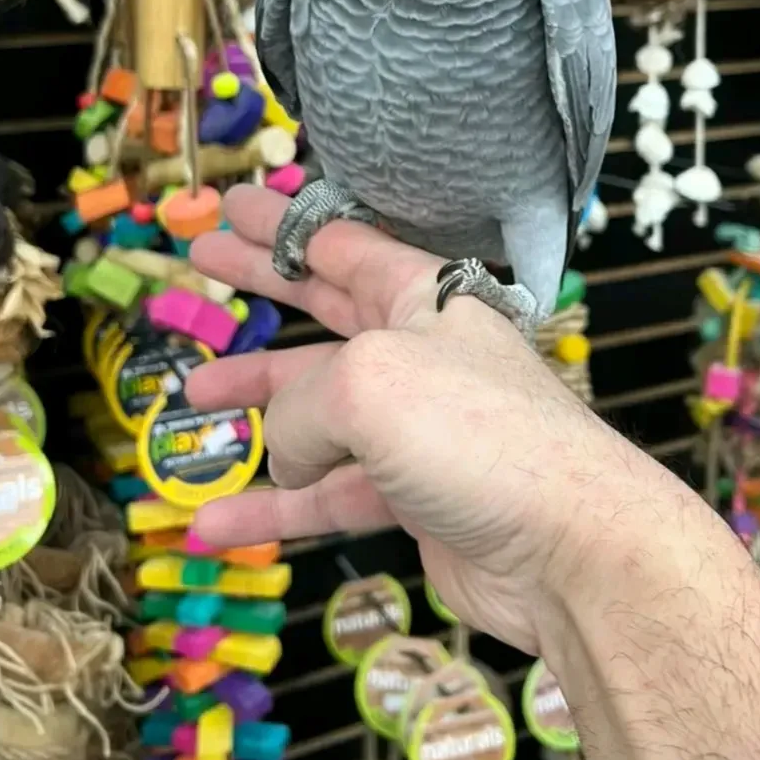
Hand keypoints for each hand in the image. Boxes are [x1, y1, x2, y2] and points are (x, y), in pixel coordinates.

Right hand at [187, 186, 655, 654]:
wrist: (567, 547)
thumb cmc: (475, 435)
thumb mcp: (368, 383)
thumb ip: (301, 405)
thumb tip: (287, 454)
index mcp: (425, 298)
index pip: (343, 247)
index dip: (284, 228)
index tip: (235, 211)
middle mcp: (420, 355)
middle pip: (325, 310)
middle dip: (261, 285)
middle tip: (200, 261)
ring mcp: (417, 430)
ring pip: (317, 412)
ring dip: (255, 406)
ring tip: (192, 399)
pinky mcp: (413, 499)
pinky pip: (327, 496)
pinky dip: (271, 511)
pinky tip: (211, 524)